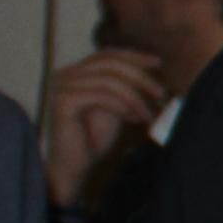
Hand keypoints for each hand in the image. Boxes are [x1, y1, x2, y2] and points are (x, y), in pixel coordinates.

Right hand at [41, 46, 168, 206]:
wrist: (75, 166)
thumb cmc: (95, 138)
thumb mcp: (116, 106)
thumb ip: (127, 86)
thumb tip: (154, 68)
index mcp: (75, 72)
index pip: (107, 55)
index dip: (134, 57)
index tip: (158, 63)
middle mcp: (65, 74)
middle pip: (110, 64)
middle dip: (140, 77)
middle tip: (161, 93)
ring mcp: (62, 86)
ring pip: (109, 80)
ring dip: (135, 96)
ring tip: (149, 113)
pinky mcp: (63, 101)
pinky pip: (101, 95)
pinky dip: (123, 105)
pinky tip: (134, 118)